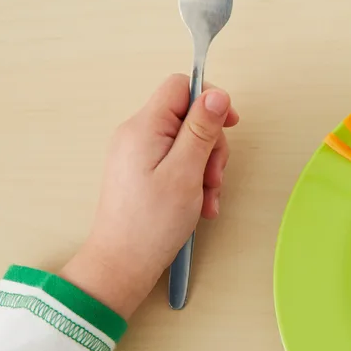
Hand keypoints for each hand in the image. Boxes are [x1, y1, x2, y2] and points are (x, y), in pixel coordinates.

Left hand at [60, 74, 239, 317]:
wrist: (122, 263)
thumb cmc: (151, 223)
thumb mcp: (186, 172)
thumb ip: (201, 129)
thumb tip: (216, 94)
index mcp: (144, 127)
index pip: (181, 86)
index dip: (210, 99)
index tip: (229, 124)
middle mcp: (136, 134)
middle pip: (188, 116)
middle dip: (211, 144)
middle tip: (214, 176)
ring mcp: (137, 153)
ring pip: (187, 141)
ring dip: (206, 167)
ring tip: (207, 197)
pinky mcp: (141, 171)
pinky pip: (176, 160)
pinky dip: (194, 178)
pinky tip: (200, 204)